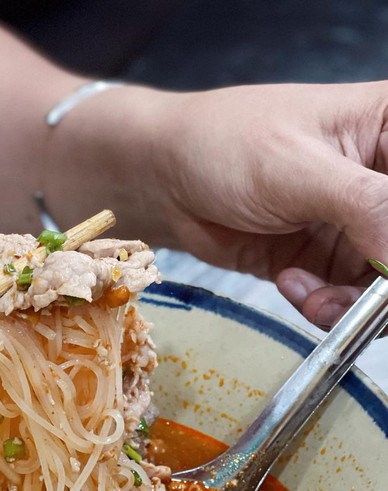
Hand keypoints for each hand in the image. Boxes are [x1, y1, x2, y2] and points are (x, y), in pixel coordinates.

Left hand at [153, 82, 387, 326]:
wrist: (164, 181)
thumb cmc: (225, 146)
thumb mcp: (301, 169)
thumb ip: (368, 208)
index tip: (384, 270)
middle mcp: (382, 180)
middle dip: (384, 285)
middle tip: (361, 299)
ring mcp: (356, 224)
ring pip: (383, 284)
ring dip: (351, 302)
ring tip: (311, 295)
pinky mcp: (325, 259)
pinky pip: (346, 298)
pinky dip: (324, 304)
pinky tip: (290, 282)